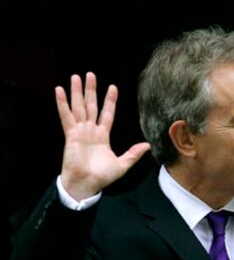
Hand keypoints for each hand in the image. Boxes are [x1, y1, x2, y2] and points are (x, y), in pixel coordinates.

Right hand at [55, 72, 149, 200]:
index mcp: (102, 136)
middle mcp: (90, 131)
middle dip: (91, 90)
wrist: (86, 185)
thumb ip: (133, 154)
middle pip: (91, 106)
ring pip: (79, 107)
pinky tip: (59, 90)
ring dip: (77, 92)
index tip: (112, 87)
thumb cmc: (101, 177)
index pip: (107, 114)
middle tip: (90, 74)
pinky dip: (62, 103)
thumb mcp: (122, 164)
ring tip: (76, 76)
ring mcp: (80, 132)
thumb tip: (148, 145)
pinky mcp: (71, 135)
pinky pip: (66, 116)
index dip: (110, 101)